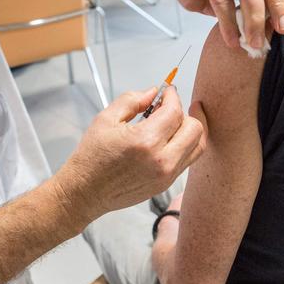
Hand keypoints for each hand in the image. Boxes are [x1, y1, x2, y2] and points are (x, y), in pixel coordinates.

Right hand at [55, 87, 206, 221]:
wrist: (86, 192)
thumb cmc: (92, 157)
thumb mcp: (106, 119)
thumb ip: (132, 100)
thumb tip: (153, 92)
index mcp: (146, 141)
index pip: (174, 111)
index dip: (173, 96)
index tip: (167, 91)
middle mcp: (162, 160)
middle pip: (195, 128)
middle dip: (184, 112)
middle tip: (168, 107)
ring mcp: (167, 175)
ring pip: (197, 145)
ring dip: (189, 129)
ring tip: (173, 122)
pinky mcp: (166, 184)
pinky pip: (188, 159)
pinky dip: (184, 145)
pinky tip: (169, 138)